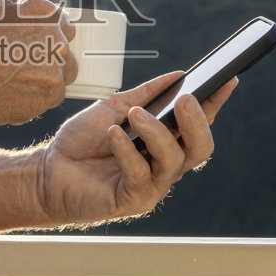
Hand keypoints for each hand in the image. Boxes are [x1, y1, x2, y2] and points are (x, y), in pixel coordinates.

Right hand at [0, 0, 77, 125]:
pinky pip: (51, 98)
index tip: (37, 45)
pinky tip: (11, 95)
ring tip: (13, 83)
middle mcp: (55, 38)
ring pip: (60, 76)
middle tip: (21, 67)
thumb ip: (13, 10)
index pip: (63, 24)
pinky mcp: (50, 95)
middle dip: (47, 58)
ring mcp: (55, 68)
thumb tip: (19, 12)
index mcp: (43, 13)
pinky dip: (35, 99)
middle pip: (64, 51)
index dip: (48, 35)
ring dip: (43, 80)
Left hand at [34, 71, 237, 226]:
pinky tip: (113, 135)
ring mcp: (152, 185)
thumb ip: (146, 94)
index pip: (198, 122)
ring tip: (136, 116)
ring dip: (156, 134)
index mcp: (165, 140)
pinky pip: (140, 174)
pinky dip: (127, 151)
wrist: (48, 170)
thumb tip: (179, 75)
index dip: (215, 103)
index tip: (227, 79)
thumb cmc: (82, 141)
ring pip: (173, 161)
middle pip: (200, 148)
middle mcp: (165, 164)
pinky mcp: (133, 200)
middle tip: (185, 100)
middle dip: (198, 123)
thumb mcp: (114, 107)